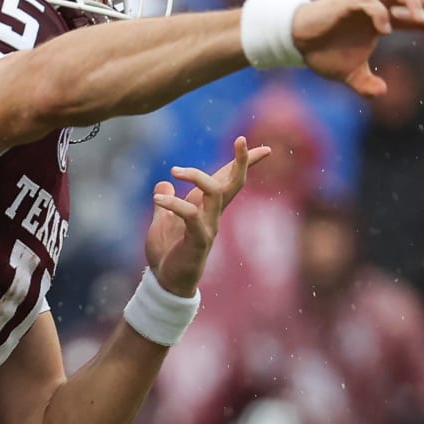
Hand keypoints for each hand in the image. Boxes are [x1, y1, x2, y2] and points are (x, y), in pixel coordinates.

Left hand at [144, 136, 270, 296]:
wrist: (165, 284)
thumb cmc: (167, 255)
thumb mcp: (161, 223)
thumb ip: (165, 204)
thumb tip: (162, 185)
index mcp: (206, 208)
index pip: (228, 181)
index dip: (244, 163)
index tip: (264, 147)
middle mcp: (213, 215)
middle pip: (234, 183)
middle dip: (242, 161)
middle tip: (242, 139)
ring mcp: (208, 227)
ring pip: (216, 193)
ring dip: (197, 176)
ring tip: (175, 170)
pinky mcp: (198, 240)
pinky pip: (191, 215)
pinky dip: (174, 205)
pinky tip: (158, 200)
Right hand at [293, 0, 423, 96]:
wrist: (296, 42)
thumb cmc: (322, 52)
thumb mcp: (349, 74)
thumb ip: (366, 84)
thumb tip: (381, 93)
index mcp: (380, 21)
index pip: (415, 18)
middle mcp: (375, 7)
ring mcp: (361, 2)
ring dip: (412, 0)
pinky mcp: (346, 4)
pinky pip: (368, 3)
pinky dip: (380, 13)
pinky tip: (385, 30)